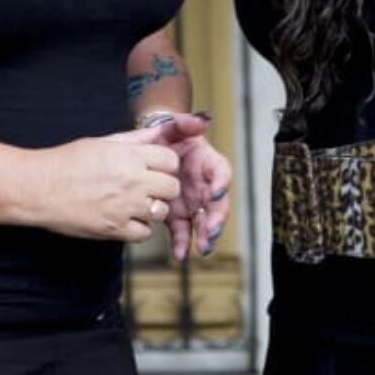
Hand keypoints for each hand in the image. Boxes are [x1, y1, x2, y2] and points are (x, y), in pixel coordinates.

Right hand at [3, 129, 182, 241]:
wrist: (39, 188)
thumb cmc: (66, 162)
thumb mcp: (102, 142)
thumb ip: (134, 140)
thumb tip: (158, 132)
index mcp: (130, 156)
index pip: (171, 160)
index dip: (165, 165)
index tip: (155, 169)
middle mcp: (132, 180)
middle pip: (172, 187)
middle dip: (163, 188)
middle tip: (148, 188)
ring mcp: (125, 206)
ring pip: (162, 212)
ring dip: (152, 209)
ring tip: (135, 204)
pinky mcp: (115, 228)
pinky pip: (145, 233)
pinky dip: (139, 228)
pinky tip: (126, 218)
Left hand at [138, 113, 232, 259]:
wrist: (152, 152)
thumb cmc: (167, 138)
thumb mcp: (172, 127)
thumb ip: (185, 122)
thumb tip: (201, 119)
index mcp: (208, 164)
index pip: (222, 173)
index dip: (222, 184)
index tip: (216, 192)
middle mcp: (205, 186)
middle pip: (217, 205)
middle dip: (216, 220)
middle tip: (211, 232)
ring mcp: (193, 202)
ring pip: (204, 222)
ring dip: (204, 236)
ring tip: (202, 248)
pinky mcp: (178, 215)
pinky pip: (183, 231)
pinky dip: (182, 244)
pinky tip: (180, 255)